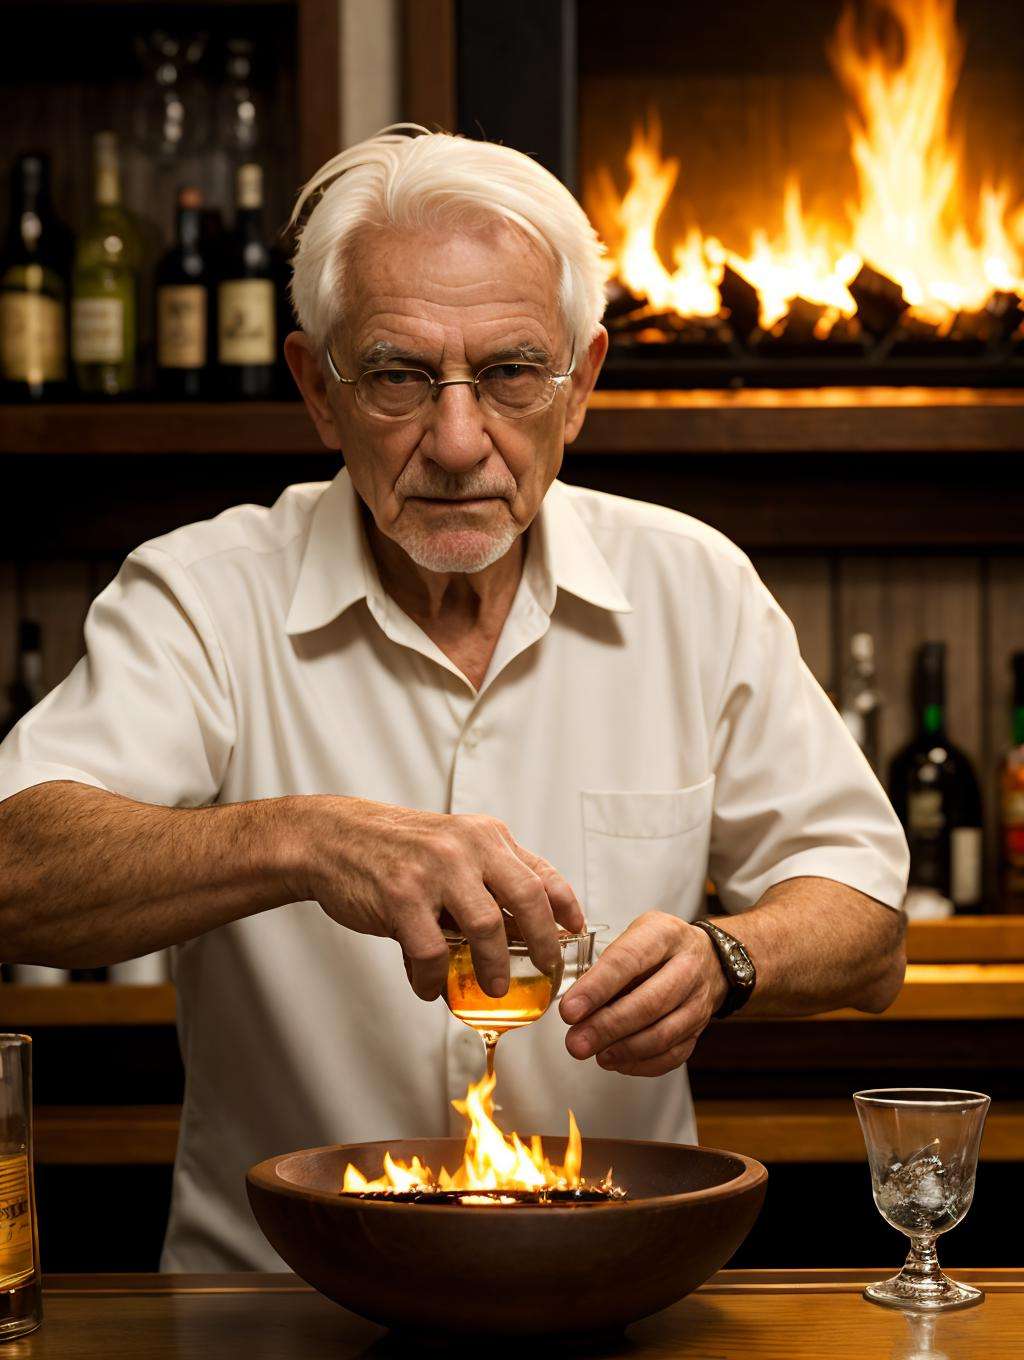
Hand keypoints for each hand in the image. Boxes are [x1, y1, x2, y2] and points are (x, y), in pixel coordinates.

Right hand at [296, 796, 583, 1002]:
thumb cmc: (393, 849)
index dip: (566, 907)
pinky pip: (431, 953)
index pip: (542, 872)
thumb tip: (523, 926)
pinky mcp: (402, 897)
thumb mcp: (451, 845)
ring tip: (492, 988)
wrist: (331, 839)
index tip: (575, 932)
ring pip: (488, 928)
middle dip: (544, 943)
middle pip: (527, 900)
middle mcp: (466, 847)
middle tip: (545, 969)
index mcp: (485, 836)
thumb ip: (486, 876)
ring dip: (494, 968)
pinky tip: (429, 986)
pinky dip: (433, 979)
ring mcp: (435, 870)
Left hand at [558, 912, 727, 1076]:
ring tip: (596, 1054)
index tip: (569, 1011)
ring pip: (663, 1034)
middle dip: (607, 1027)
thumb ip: (606, 965)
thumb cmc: (660, 947)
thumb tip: (575, 1003)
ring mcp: (698, 1001)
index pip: (627, 962)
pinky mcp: (700, 1029)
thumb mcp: (634, 935)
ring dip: (624, 1049)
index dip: (596, 989)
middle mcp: (687, 967)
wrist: (709, 958)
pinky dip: (642, 1063)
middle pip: (649, 1003)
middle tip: (576, 1042)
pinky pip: (673, 1054)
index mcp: (664, 935)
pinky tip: (618, 1061)